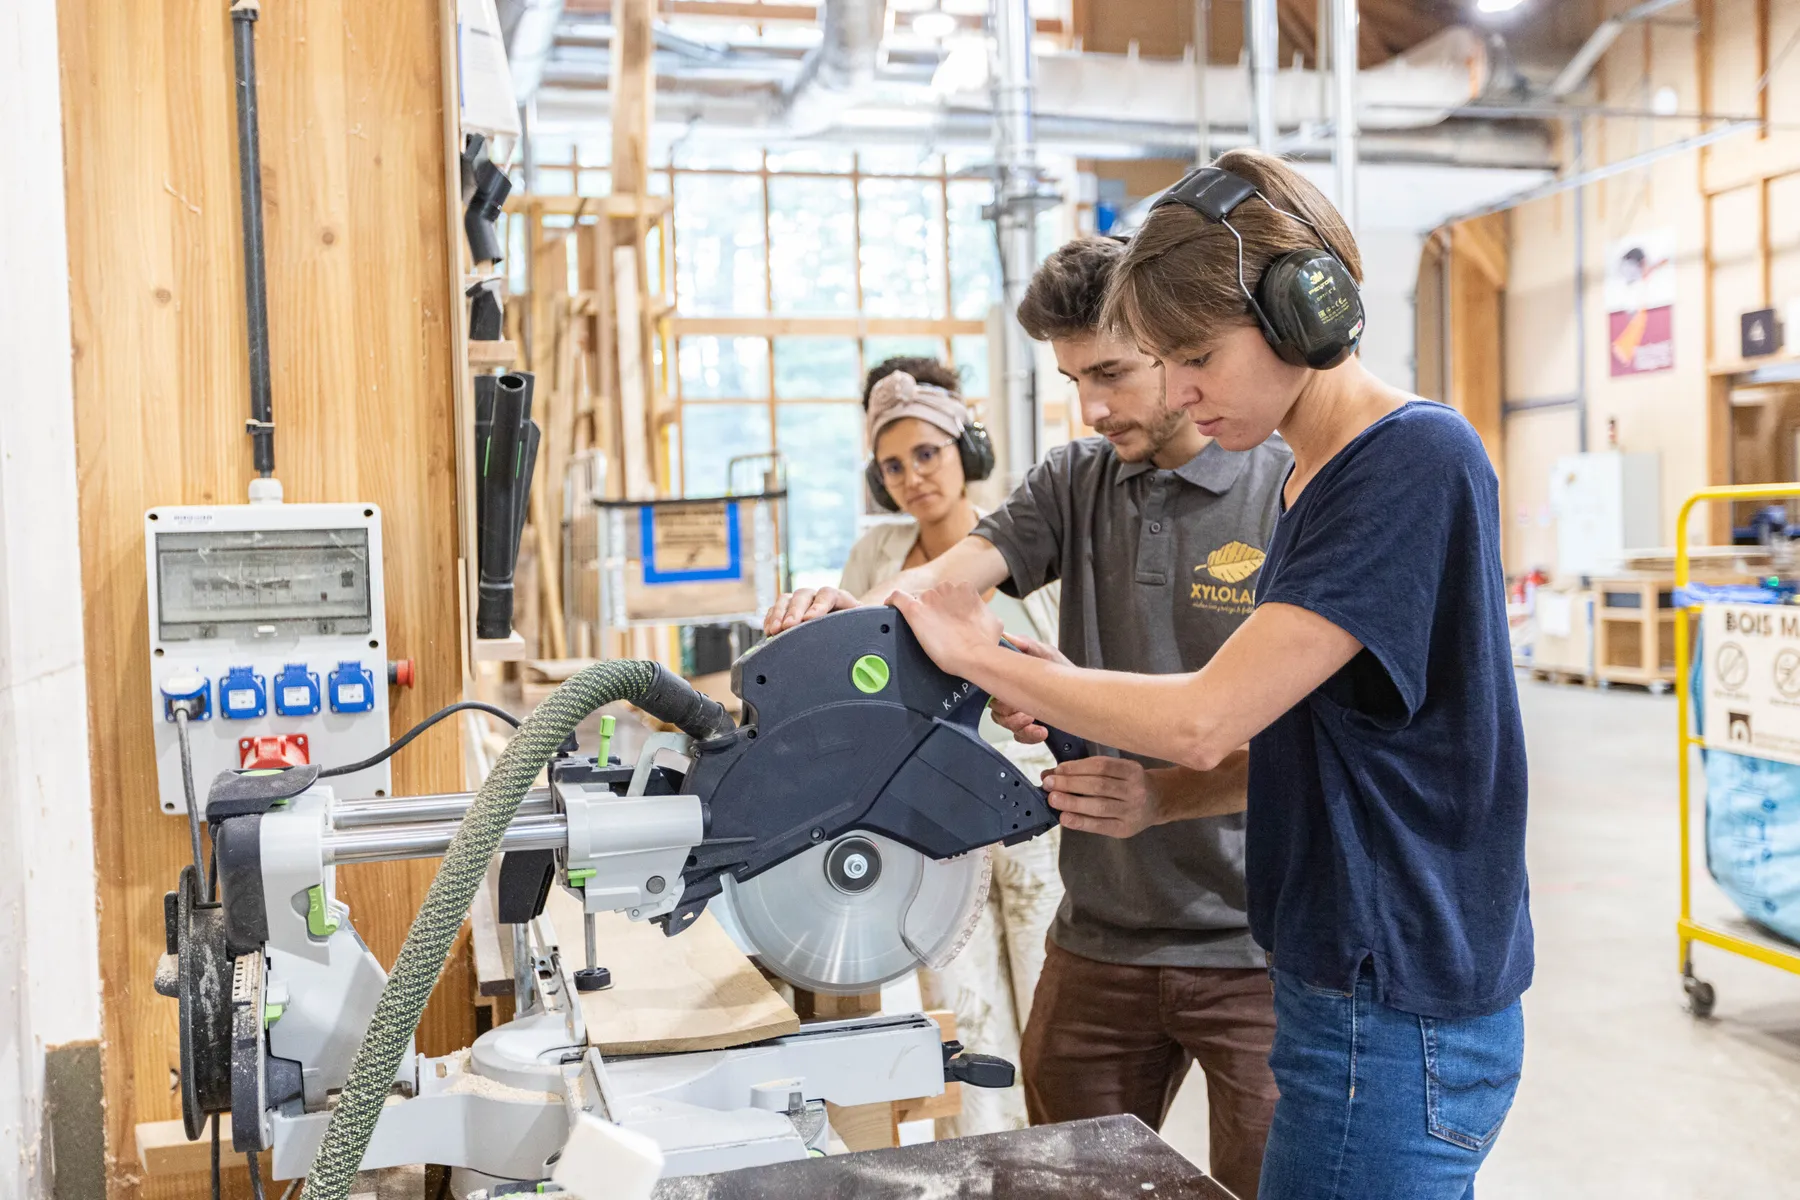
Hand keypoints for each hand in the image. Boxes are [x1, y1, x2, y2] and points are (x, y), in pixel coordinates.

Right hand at [763, 586, 857, 635]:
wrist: (845, 628)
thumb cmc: (853, 632)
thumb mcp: (858, 631)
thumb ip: (857, 633)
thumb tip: (856, 651)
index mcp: (839, 599)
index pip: (828, 594)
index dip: (819, 605)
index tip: (809, 619)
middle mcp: (817, 597)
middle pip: (803, 595)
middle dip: (794, 611)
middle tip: (788, 626)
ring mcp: (800, 602)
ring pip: (786, 599)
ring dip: (779, 614)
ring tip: (775, 631)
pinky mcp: (787, 610)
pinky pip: (775, 609)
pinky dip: (770, 619)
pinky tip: (769, 631)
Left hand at [889, 582, 1003, 673]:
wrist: (975, 655)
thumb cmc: (985, 642)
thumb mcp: (994, 621)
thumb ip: (982, 611)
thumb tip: (980, 615)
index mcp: (965, 589)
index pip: (950, 593)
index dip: (948, 607)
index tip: (948, 621)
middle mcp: (946, 589)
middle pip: (933, 595)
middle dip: (934, 609)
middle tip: (937, 628)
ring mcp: (929, 598)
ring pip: (918, 599)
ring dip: (919, 611)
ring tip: (923, 630)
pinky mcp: (915, 610)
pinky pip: (897, 598)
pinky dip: (892, 601)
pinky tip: (890, 607)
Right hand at [989, 634, 1070, 744]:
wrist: (1083, 694)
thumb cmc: (1063, 672)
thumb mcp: (1047, 655)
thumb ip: (1027, 646)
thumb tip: (1007, 636)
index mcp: (1011, 677)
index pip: (991, 686)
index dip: (996, 693)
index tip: (1009, 696)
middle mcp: (1012, 695)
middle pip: (995, 709)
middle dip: (1010, 712)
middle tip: (1025, 711)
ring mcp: (1019, 712)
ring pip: (1004, 723)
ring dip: (1019, 723)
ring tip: (1034, 718)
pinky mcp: (1029, 727)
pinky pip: (1018, 736)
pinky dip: (1029, 735)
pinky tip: (1042, 730)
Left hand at [1040, 757, 1161, 837]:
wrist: (1156, 802)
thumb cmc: (1127, 784)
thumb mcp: (1114, 771)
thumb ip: (1085, 771)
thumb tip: (1050, 774)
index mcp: (1132, 770)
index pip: (1102, 766)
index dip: (1077, 767)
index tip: (1057, 769)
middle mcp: (1135, 790)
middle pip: (1099, 786)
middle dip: (1070, 784)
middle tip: (1048, 784)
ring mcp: (1132, 811)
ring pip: (1099, 806)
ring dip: (1072, 802)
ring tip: (1053, 799)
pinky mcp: (1125, 829)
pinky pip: (1099, 825)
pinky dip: (1080, 822)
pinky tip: (1065, 817)